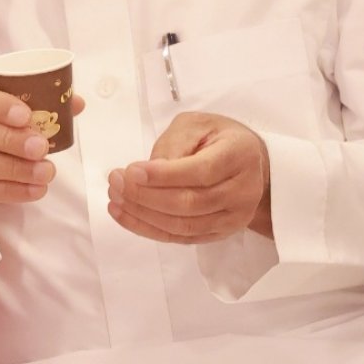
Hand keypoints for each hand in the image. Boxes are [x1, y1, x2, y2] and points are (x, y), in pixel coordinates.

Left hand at [108, 112, 270, 245]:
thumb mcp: (196, 124)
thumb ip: (174, 143)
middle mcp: (243, 190)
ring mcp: (233, 217)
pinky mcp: (220, 233)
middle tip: (115, 183)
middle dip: (146, 196)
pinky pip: (180, 238)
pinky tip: (125, 215)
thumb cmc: (217, 139)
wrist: (248, 164)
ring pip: (183, 225)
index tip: (131, 171)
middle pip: (190, 203)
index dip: (164, 175)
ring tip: (115, 199)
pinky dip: (148, 229)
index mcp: (240, 155)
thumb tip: (147, 174)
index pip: (201, 171)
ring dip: (143, 215)